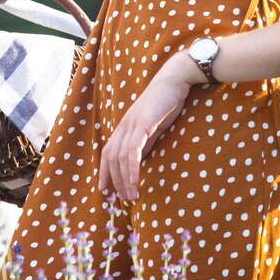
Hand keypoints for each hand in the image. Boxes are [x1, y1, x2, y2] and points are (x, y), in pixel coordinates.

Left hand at [97, 52, 202, 200]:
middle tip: (123, 199)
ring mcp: (130, 124)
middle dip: (115, 181)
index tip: (105, 190)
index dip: (105, 172)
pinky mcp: (142, 124)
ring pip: (120, 157)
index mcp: (124, 127)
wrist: (175, 80)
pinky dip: (132, 167)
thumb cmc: (167, 102)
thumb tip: (141, 161)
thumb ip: (146, 143)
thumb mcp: (154, 127)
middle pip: (111, 158)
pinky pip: (133, 150)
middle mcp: (123, 126)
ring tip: (132, 196)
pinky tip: (135, 181)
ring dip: (124, 179)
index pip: (108, 152)